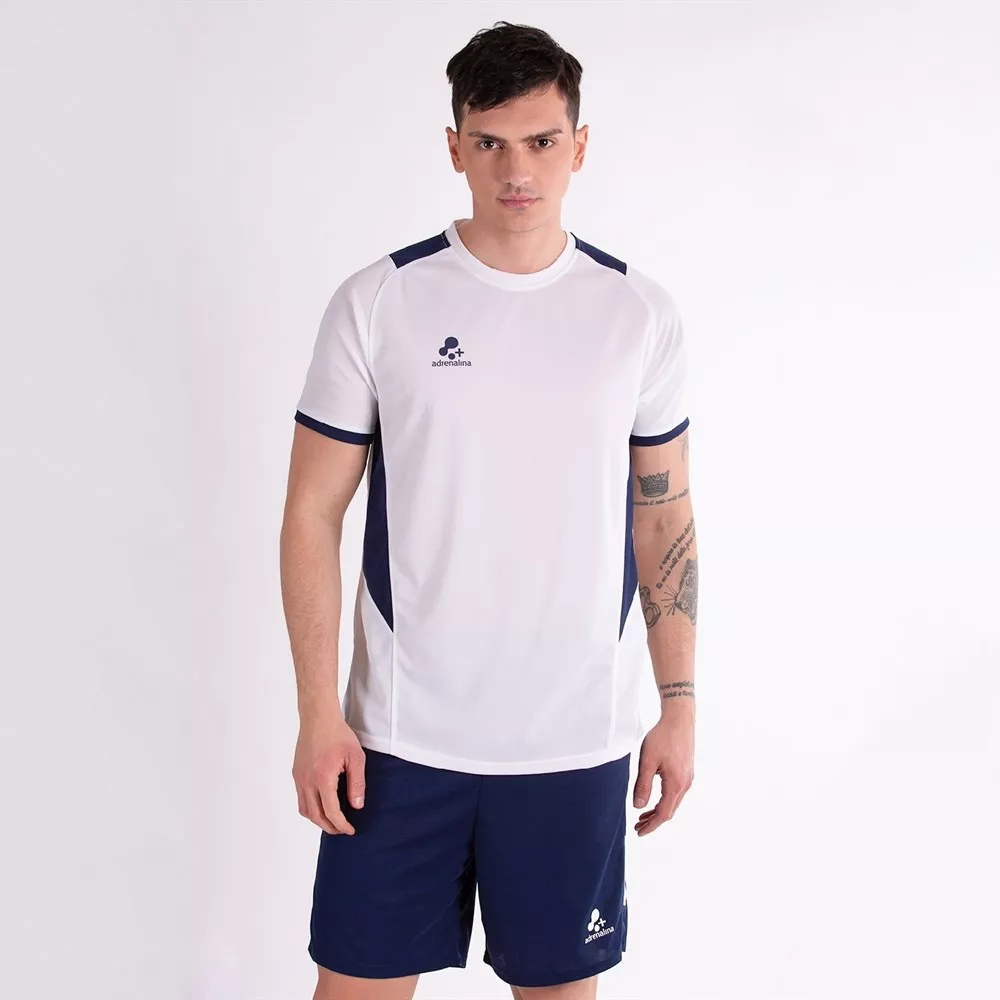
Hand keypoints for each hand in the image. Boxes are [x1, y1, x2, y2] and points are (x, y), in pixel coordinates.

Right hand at [292, 711, 365, 835]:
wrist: (318, 717)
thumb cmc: (338, 734)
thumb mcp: (355, 758)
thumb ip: (357, 784)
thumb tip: (356, 806)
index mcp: (323, 779)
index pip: (331, 812)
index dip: (341, 825)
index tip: (350, 830)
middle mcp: (307, 782)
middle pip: (315, 816)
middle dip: (329, 827)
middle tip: (342, 830)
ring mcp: (299, 778)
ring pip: (305, 809)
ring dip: (318, 819)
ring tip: (332, 821)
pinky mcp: (296, 773)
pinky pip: (301, 798)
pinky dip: (310, 808)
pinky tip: (321, 805)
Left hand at [632, 707, 694, 836]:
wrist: (679, 719)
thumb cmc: (662, 737)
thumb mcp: (647, 761)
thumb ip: (643, 785)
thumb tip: (638, 806)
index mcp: (676, 784)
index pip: (664, 813)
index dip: (651, 825)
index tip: (639, 832)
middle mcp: (685, 784)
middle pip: (670, 810)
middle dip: (653, 820)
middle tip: (637, 826)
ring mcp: (687, 778)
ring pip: (673, 802)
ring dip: (658, 810)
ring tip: (642, 815)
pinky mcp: (686, 771)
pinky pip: (675, 793)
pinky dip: (664, 800)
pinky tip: (654, 798)